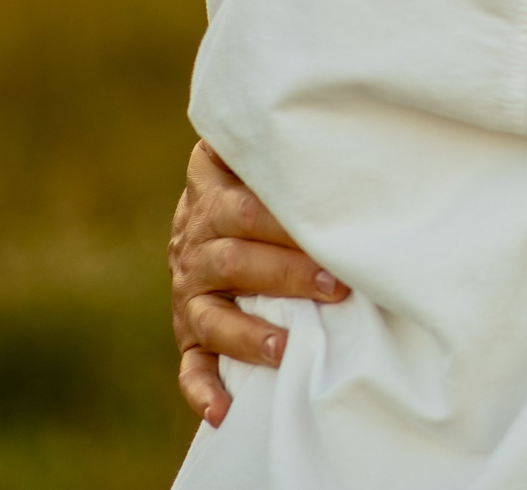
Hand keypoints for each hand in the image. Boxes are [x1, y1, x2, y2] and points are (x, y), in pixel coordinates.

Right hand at [170, 140, 347, 425]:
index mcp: (213, 200)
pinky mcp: (190, 332)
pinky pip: (191, 364)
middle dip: (285, 275)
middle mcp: (197, 246)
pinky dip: (202, 389)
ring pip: (211, 316)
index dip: (282, 223)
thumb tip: (328, 116)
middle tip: (335, 286)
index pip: (242, 210)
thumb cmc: (257, 175)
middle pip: (234, 261)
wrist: (212, 203)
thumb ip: (277, 139)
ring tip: (287, 348)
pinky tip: (224, 410)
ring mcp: (191, 292)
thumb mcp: (254, 150)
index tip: (327, 231)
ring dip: (248, 334)